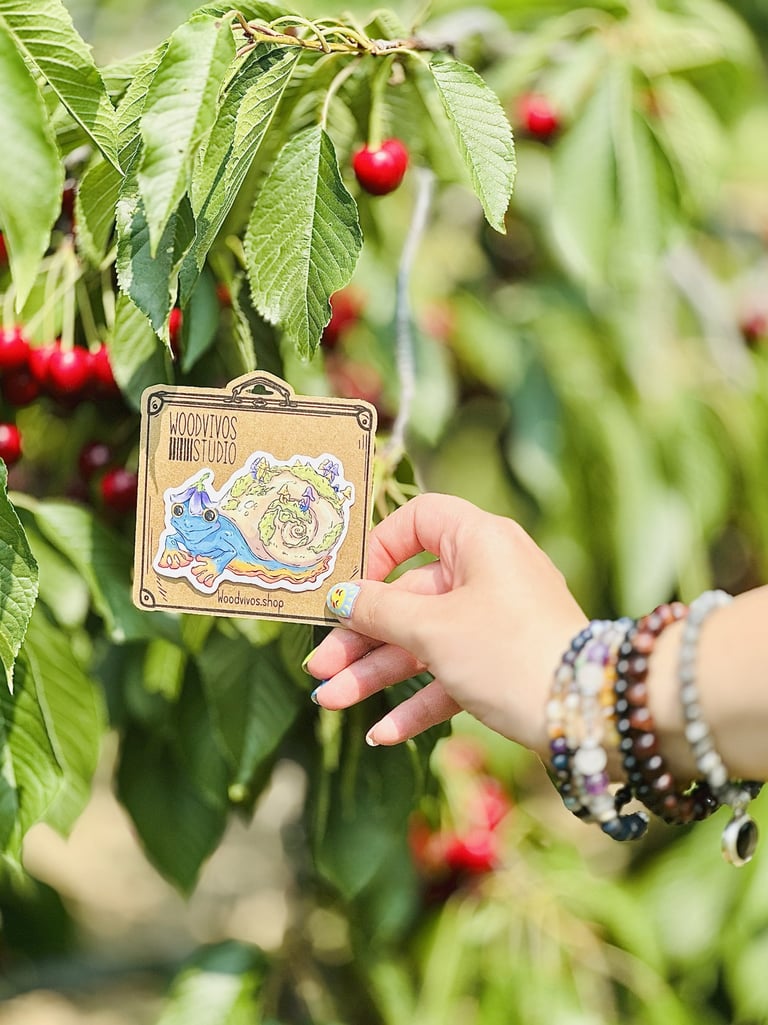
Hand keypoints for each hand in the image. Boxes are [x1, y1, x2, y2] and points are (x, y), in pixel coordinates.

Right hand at [305, 493, 587, 754]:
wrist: (588, 715)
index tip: (350, 586)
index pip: (418, 521)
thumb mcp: (433, 628)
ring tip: (330, 702)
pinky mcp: (503, 662)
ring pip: (424, 641)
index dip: (378, 549)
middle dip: (361, 636)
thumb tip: (340, 597)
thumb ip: (379, 611)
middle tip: (319, 666)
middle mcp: (489, 573)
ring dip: (376, 674)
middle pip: (409, 596)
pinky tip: (383, 734)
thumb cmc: (507, 651)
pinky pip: (450, 673)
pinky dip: (418, 700)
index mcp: (479, 541)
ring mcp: (496, 620)